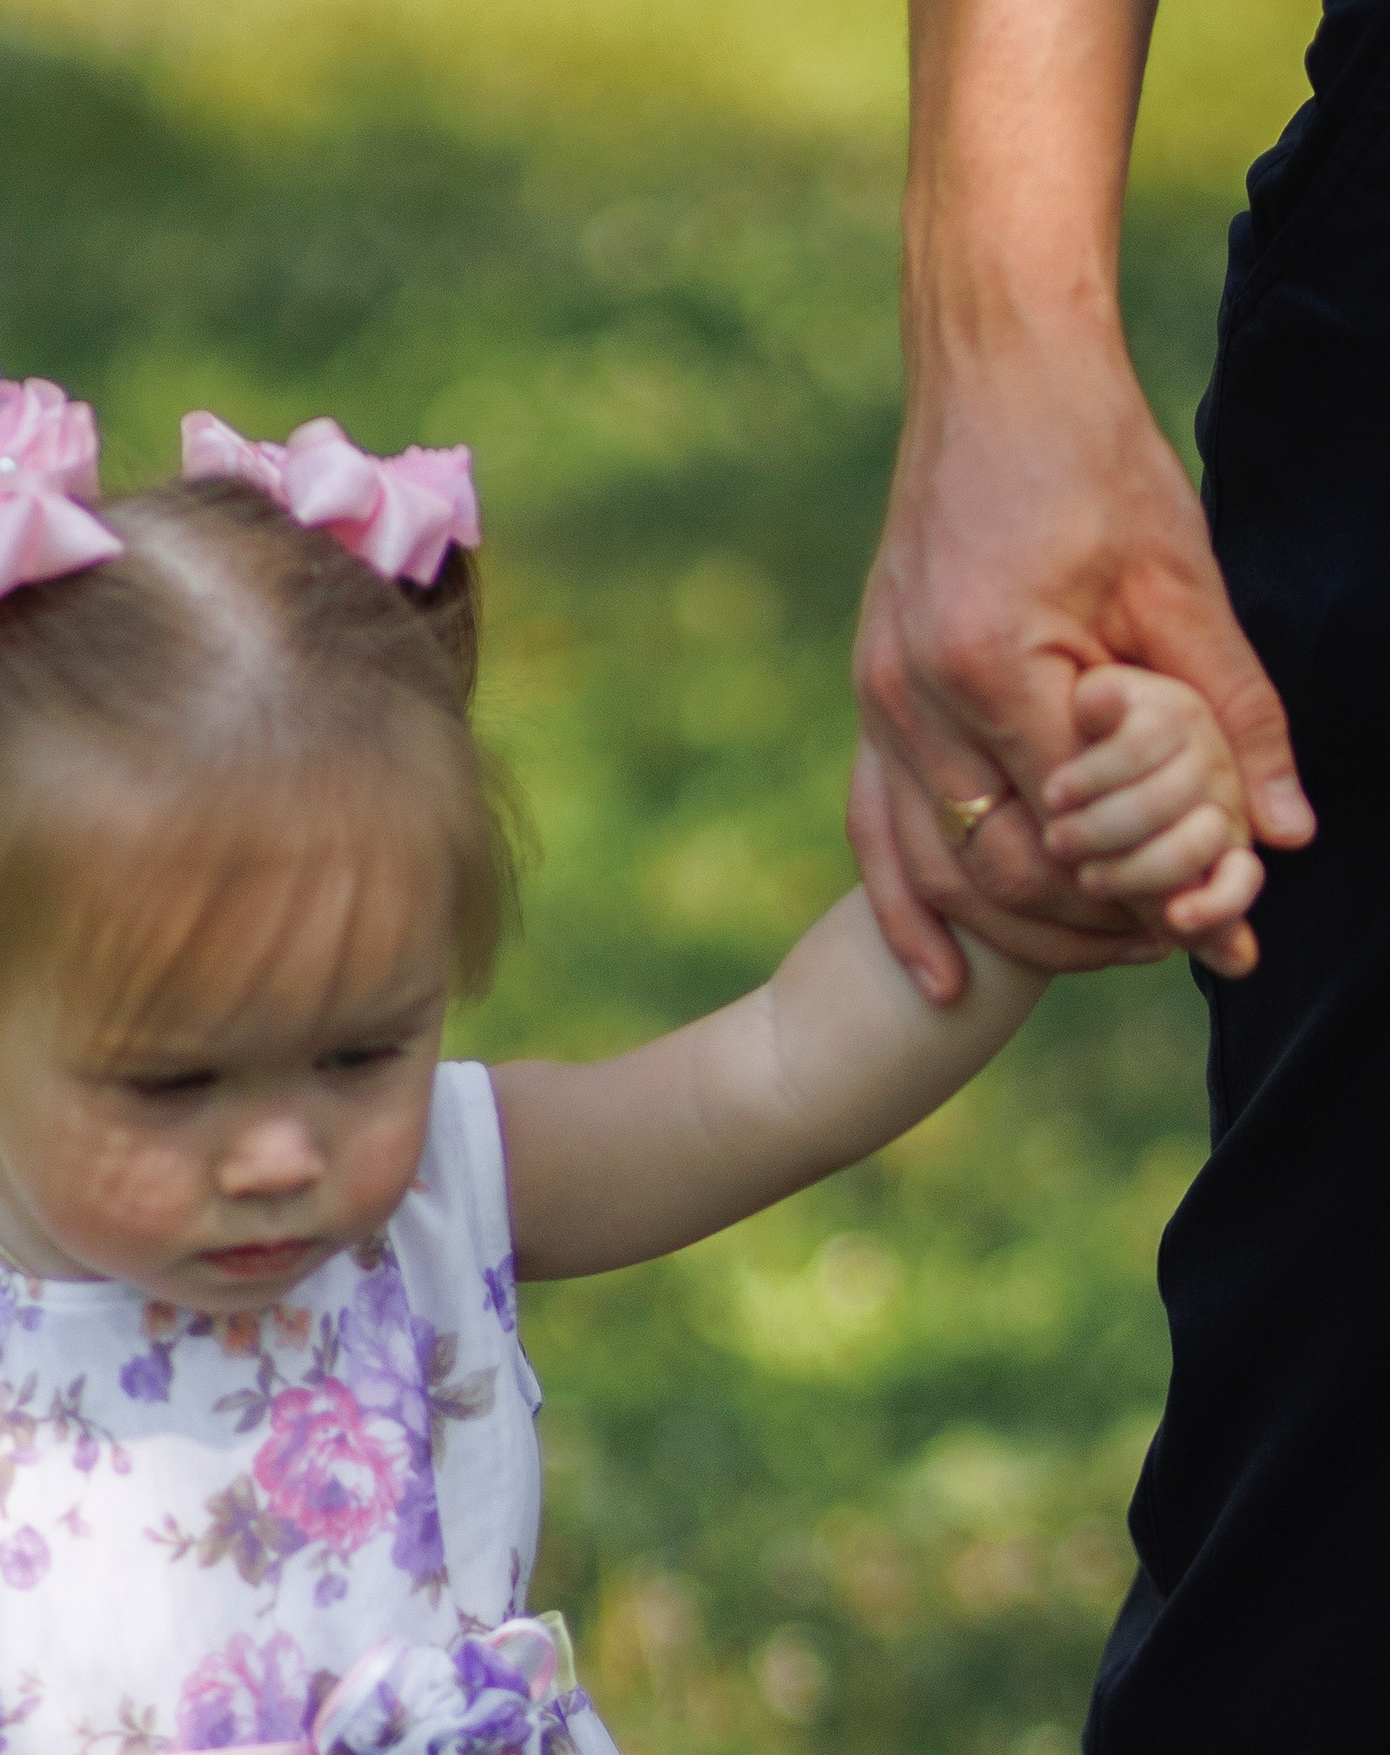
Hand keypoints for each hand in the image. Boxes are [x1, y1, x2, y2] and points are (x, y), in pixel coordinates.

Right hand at [851, 340, 1311, 998]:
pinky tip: (942, 980)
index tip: (1203, 928)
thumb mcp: (1184, 580)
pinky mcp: (870, 699)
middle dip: (1083, 927)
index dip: (1139, 894)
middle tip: (1161, 951)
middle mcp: (918, 696)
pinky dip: (906, 916)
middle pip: (998, 872)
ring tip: (1089, 958)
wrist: (994, 373)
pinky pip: (875, 834)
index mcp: (995, 661)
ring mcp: (879, 702)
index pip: (1072, 829)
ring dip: (1009, 934)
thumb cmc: (1097, 459)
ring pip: (933, 872)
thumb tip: (1285, 832)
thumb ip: (1235, 710)